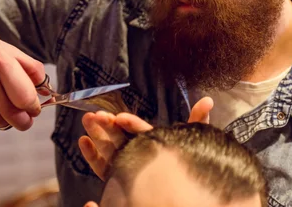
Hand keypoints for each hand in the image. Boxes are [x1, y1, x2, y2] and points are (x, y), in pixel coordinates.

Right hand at [0, 20, 45, 132]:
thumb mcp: (7, 49)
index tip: (33, 108)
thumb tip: (47, 92)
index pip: (26, 97)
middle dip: (23, 121)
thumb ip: (30, 69)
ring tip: (1, 112)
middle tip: (23, 119)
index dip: (33, 107)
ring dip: (2, 121)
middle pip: (12, 113)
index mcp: (3, 62)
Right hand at [78, 96, 213, 179]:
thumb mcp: (193, 139)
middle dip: (105, 124)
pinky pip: (103, 167)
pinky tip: (83, 142)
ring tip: (86, 121)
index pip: (138, 128)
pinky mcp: (119, 179)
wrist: (178, 192)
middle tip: (92, 115)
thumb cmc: (188, 163)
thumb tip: (208, 100)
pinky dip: (92, 155)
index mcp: (152, 139)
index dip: (128, 122)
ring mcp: (127, 163)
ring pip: (108, 148)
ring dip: (96, 134)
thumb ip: (197, 121)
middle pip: (119, 135)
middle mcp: (138, 149)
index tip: (119, 117)